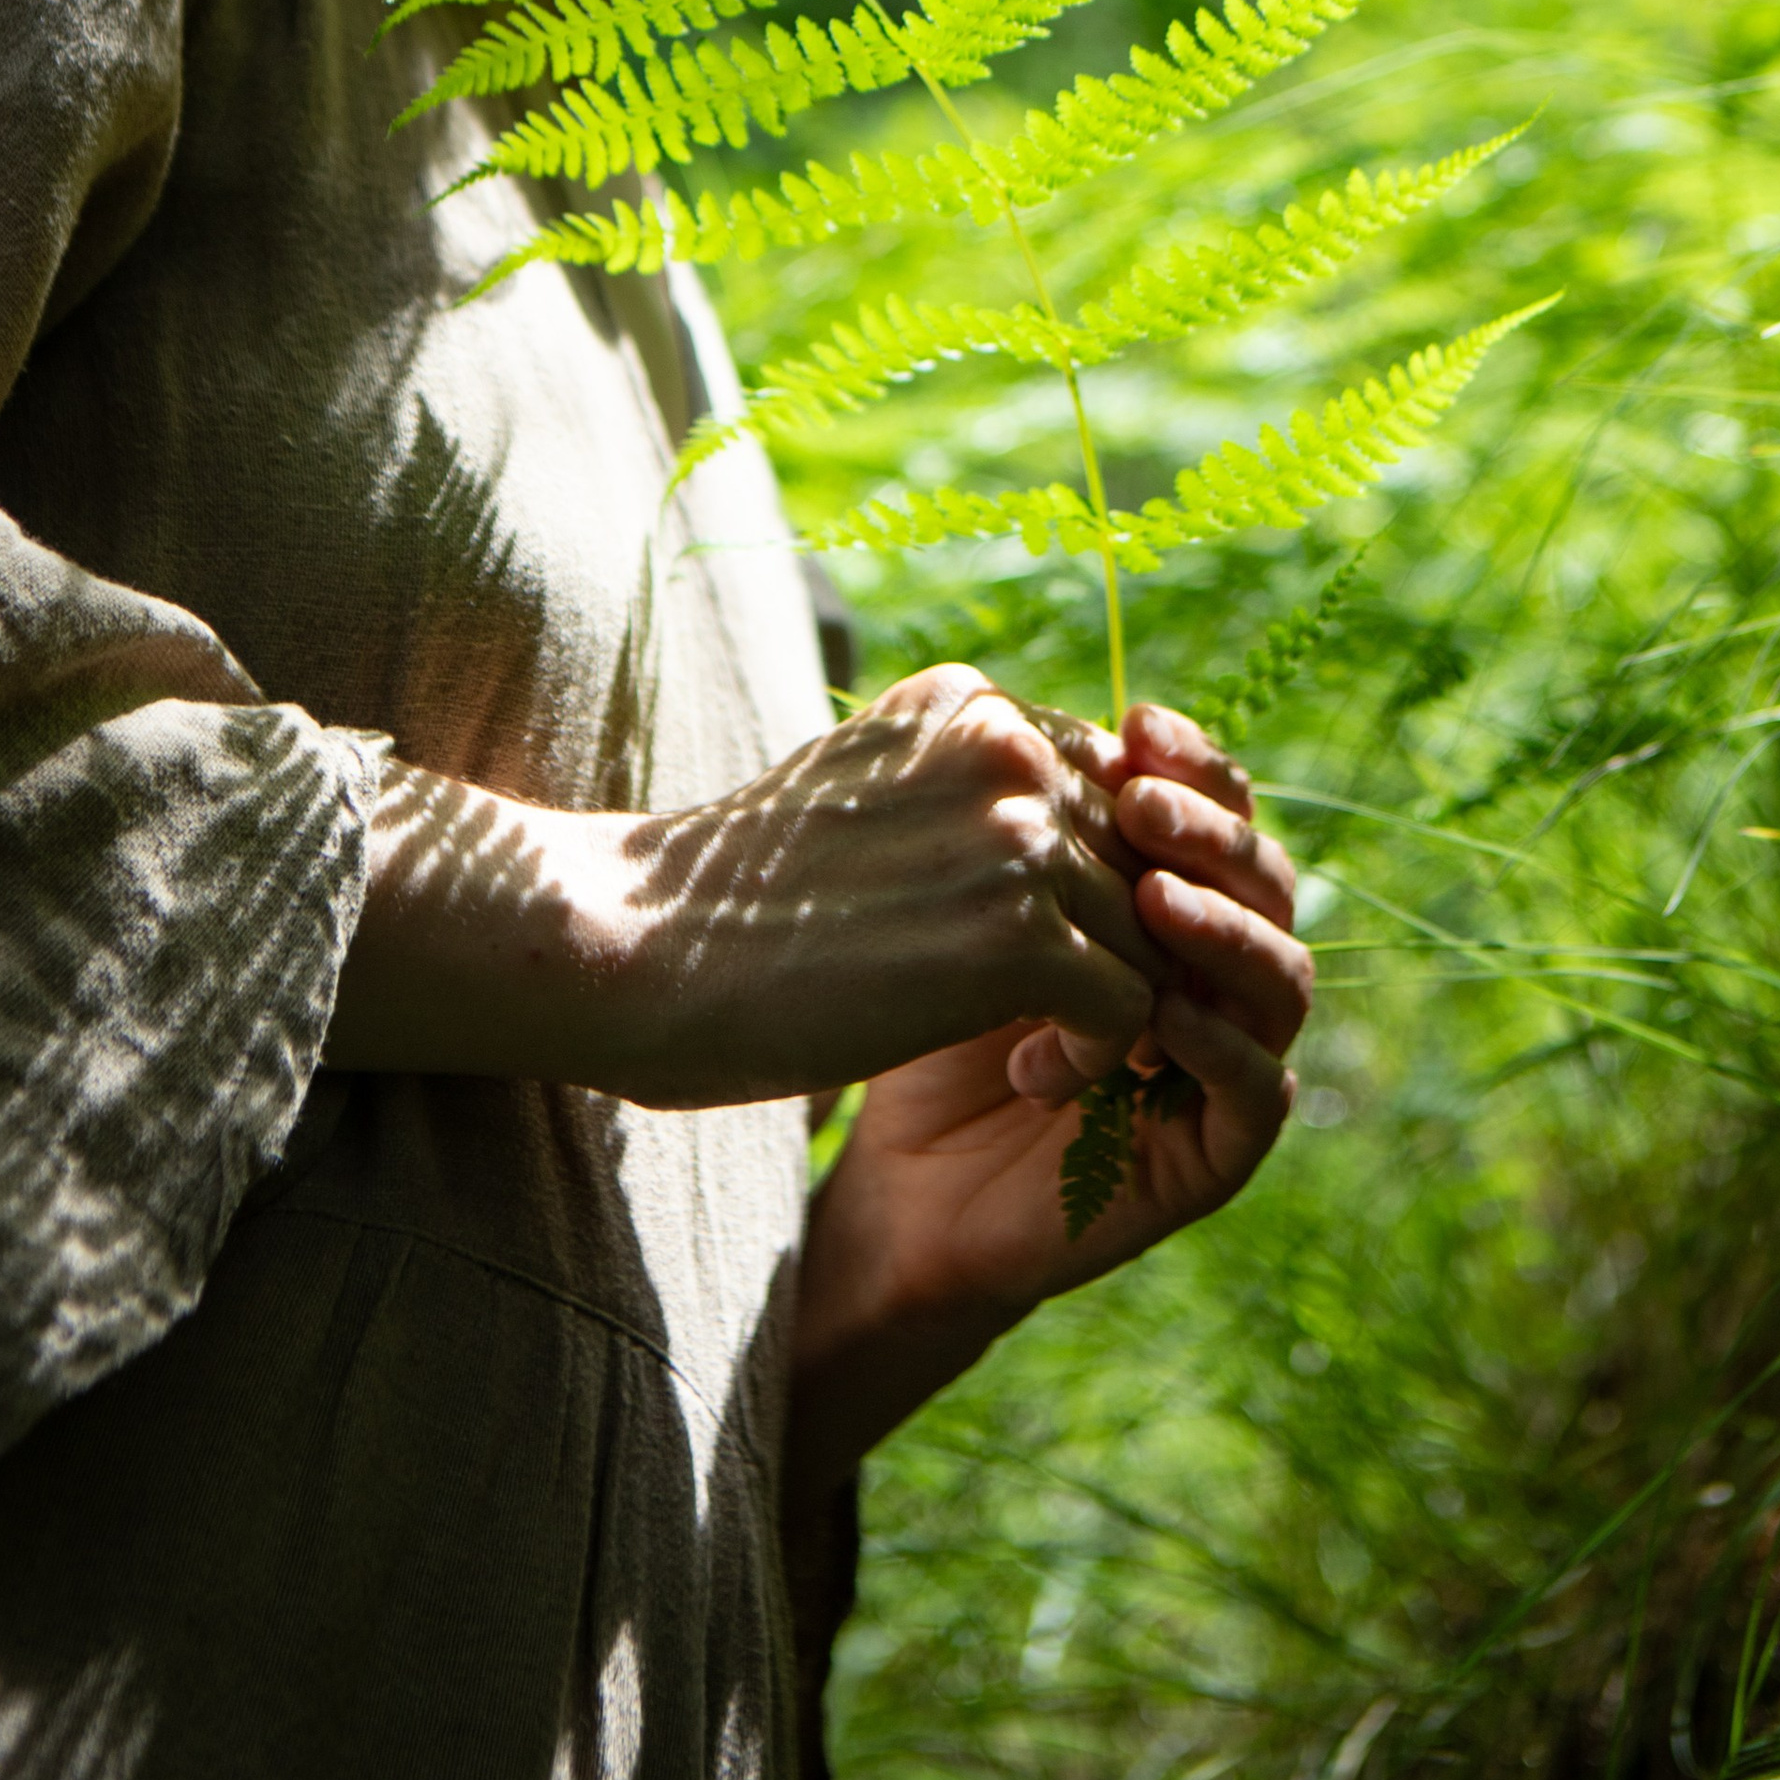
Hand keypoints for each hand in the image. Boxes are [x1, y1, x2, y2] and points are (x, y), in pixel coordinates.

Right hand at [325, 664, 1158, 1107]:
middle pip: (1137, 857)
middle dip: (1113, 942)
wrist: (631, 952)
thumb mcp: (858, 797)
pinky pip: (1129, 1006)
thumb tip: (1058, 826)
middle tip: (1053, 1018)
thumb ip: (958, 793)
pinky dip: (1094, 1057)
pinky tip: (1023, 1075)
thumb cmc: (727, 899)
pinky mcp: (1018, 935)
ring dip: (1109, 1007)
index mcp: (965, 703)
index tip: (1042, 947)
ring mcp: (1016, 833)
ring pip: (1148, 933)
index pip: (1102, 785)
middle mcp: (1005, 745)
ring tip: (1031, 1053)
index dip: (1091, 874)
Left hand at [784, 704, 1309, 1497]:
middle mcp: (1222, 971)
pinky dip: (1218, 1044)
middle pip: (1268, 880)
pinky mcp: (1217, 1155)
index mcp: (1177, 894)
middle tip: (1138, 807)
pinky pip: (1260, 1091)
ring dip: (1223, 930)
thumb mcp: (974, 900)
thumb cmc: (925, 1013)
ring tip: (1151, 901)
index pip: (1223, 809)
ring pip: (1283, 978)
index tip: (1133, 724)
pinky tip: (1162, 1016)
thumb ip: (1034, 819)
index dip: (1196, 764)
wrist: (894, 1171)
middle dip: (1212, 834)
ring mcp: (1230, 1061)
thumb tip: (1065, 718)